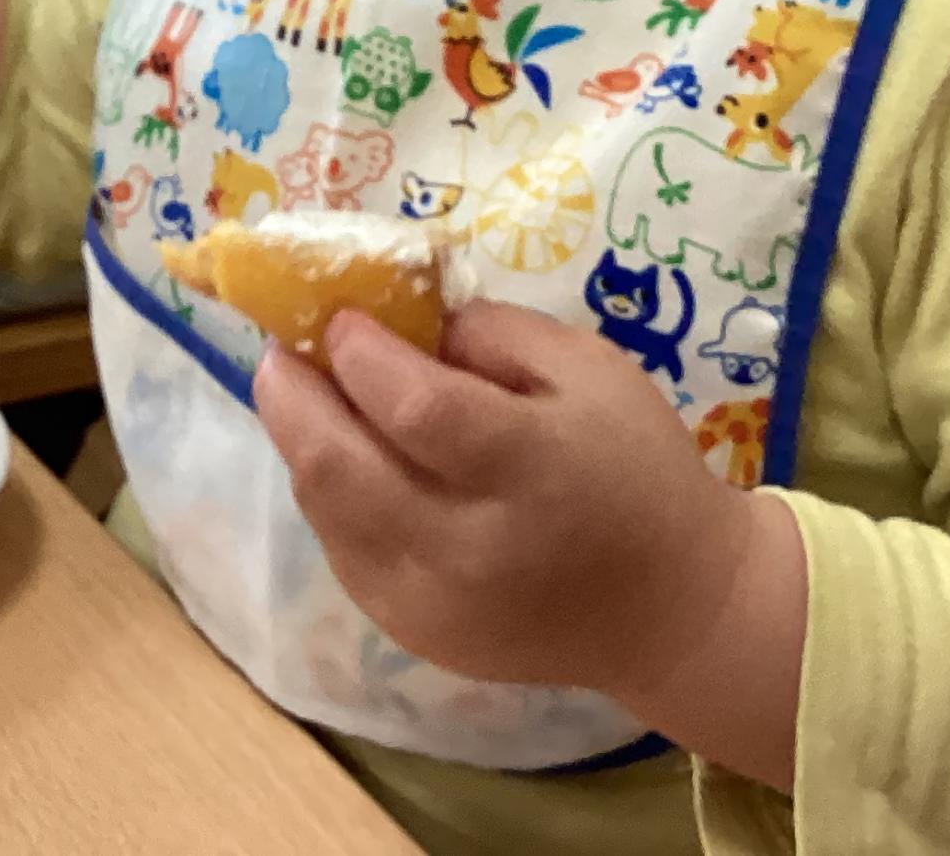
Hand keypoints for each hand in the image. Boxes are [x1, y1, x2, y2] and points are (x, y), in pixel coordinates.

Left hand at [253, 301, 804, 787]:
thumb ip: (491, 335)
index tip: (339, 315)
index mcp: (529, 470)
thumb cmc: (635, 468)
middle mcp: (469, 548)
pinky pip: (342, 549)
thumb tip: (395, 316)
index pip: (414, 408)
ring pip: (325, 510)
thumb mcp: (588, 369)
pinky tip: (347, 456)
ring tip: (304, 392)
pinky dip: (330, 493)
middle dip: (290, 397)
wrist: (669, 609)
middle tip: (279, 348)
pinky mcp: (413, 634)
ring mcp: (432, 604)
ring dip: (299, 441)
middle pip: (339, 469)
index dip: (359, 354)